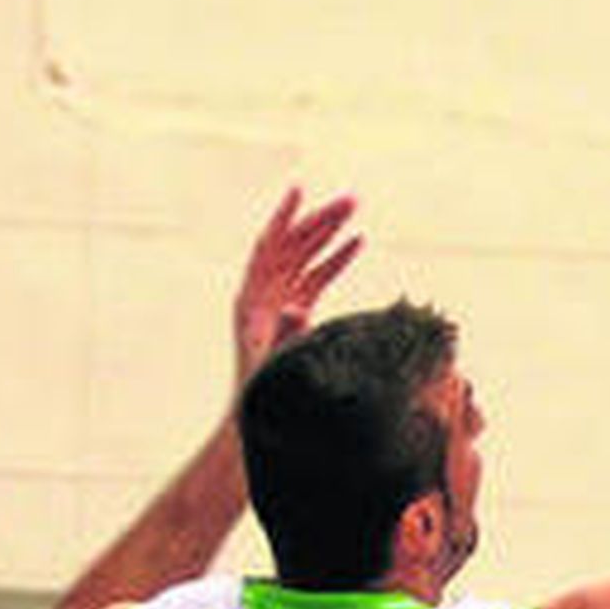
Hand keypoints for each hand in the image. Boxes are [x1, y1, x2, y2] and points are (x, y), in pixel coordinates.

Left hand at [233, 185, 361, 388]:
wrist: (256, 418)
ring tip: (354, 210)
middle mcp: (262, 294)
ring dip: (328, 233)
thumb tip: (297, 306)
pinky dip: (334, 259)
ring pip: (305, 257)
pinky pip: (315, 277)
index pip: (268, 248)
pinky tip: (357, 242)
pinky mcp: (295, 312)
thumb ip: (285, 333)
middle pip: (292, 246)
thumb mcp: (275, 363)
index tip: (300, 190)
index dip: (284, 218)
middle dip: (319, 221)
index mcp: (252, 301)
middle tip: (351, 200)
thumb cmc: (263, 394)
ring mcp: (279, 301)